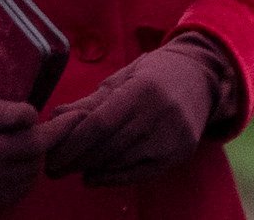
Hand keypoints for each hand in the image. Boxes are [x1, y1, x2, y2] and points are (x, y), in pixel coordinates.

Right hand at [0, 95, 54, 217]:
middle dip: (43, 146)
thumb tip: (33, 116)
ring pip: (25, 185)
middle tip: (38, 127)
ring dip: (32, 164)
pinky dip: (18, 180)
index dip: (56, 131)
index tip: (73, 118)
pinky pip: (9, 198)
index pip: (33, 145)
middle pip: (34, 167)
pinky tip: (9, 162)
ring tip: (22, 143)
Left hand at [44, 32, 231, 185]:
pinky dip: (113, 178)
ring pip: (122, 162)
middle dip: (77, 160)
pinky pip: (140, 173)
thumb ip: (90, 101)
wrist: (200, 76)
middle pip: (109, 146)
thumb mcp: (123, 78)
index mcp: (142, 89)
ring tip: (72, 169)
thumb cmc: (154, 74)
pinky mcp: (180, 152)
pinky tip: (95, 176)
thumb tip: (55, 117)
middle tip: (54, 167)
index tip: (52, 155)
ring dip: (92, 169)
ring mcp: (173, 135)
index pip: (100, 123)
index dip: (73, 143)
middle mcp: (160, 113)